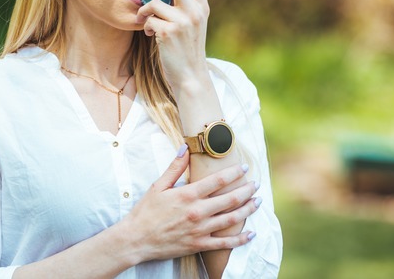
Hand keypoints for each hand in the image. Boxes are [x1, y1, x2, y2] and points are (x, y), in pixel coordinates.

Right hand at [120, 148, 259, 262]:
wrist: (136, 239)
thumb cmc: (146, 212)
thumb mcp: (158, 186)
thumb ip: (174, 167)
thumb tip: (185, 148)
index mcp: (188, 195)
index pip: (218, 181)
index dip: (234, 173)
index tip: (244, 167)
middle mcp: (197, 212)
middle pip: (230, 199)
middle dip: (247, 190)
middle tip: (256, 184)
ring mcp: (200, 230)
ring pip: (232, 219)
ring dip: (248, 210)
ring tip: (258, 202)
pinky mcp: (199, 244)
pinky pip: (225, 243)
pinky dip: (240, 239)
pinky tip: (251, 234)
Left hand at [136, 0, 209, 87]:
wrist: (190, 76)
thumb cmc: (185, 49)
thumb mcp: (190, 24)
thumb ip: (181, 6)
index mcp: (202, 6)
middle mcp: (195, 11)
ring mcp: (183, 22)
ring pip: (155, 1)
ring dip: (145, 10)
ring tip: (145, 19)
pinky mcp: (169, 33)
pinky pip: (149, 20)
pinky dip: (146, 27)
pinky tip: (152, 36)